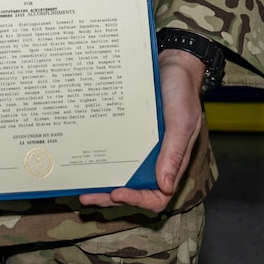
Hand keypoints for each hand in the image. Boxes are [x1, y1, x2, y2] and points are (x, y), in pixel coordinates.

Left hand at [79, 49, 204, 211]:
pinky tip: (85, 160)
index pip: (157, 195)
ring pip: (121, 173)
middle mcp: (155, 159)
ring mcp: (141, 147)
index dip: (138, 200)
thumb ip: (174, 153)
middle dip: (110, 197)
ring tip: (82, 187)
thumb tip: (165, 186)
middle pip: (133, 190)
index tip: (119, 193)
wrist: (173, 64)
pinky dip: (102, 160)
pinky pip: (114, 150)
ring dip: (103, 183)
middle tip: (88, 196)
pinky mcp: (129, 133)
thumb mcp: (182, 122)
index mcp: (171, 161)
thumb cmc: (182, 92)